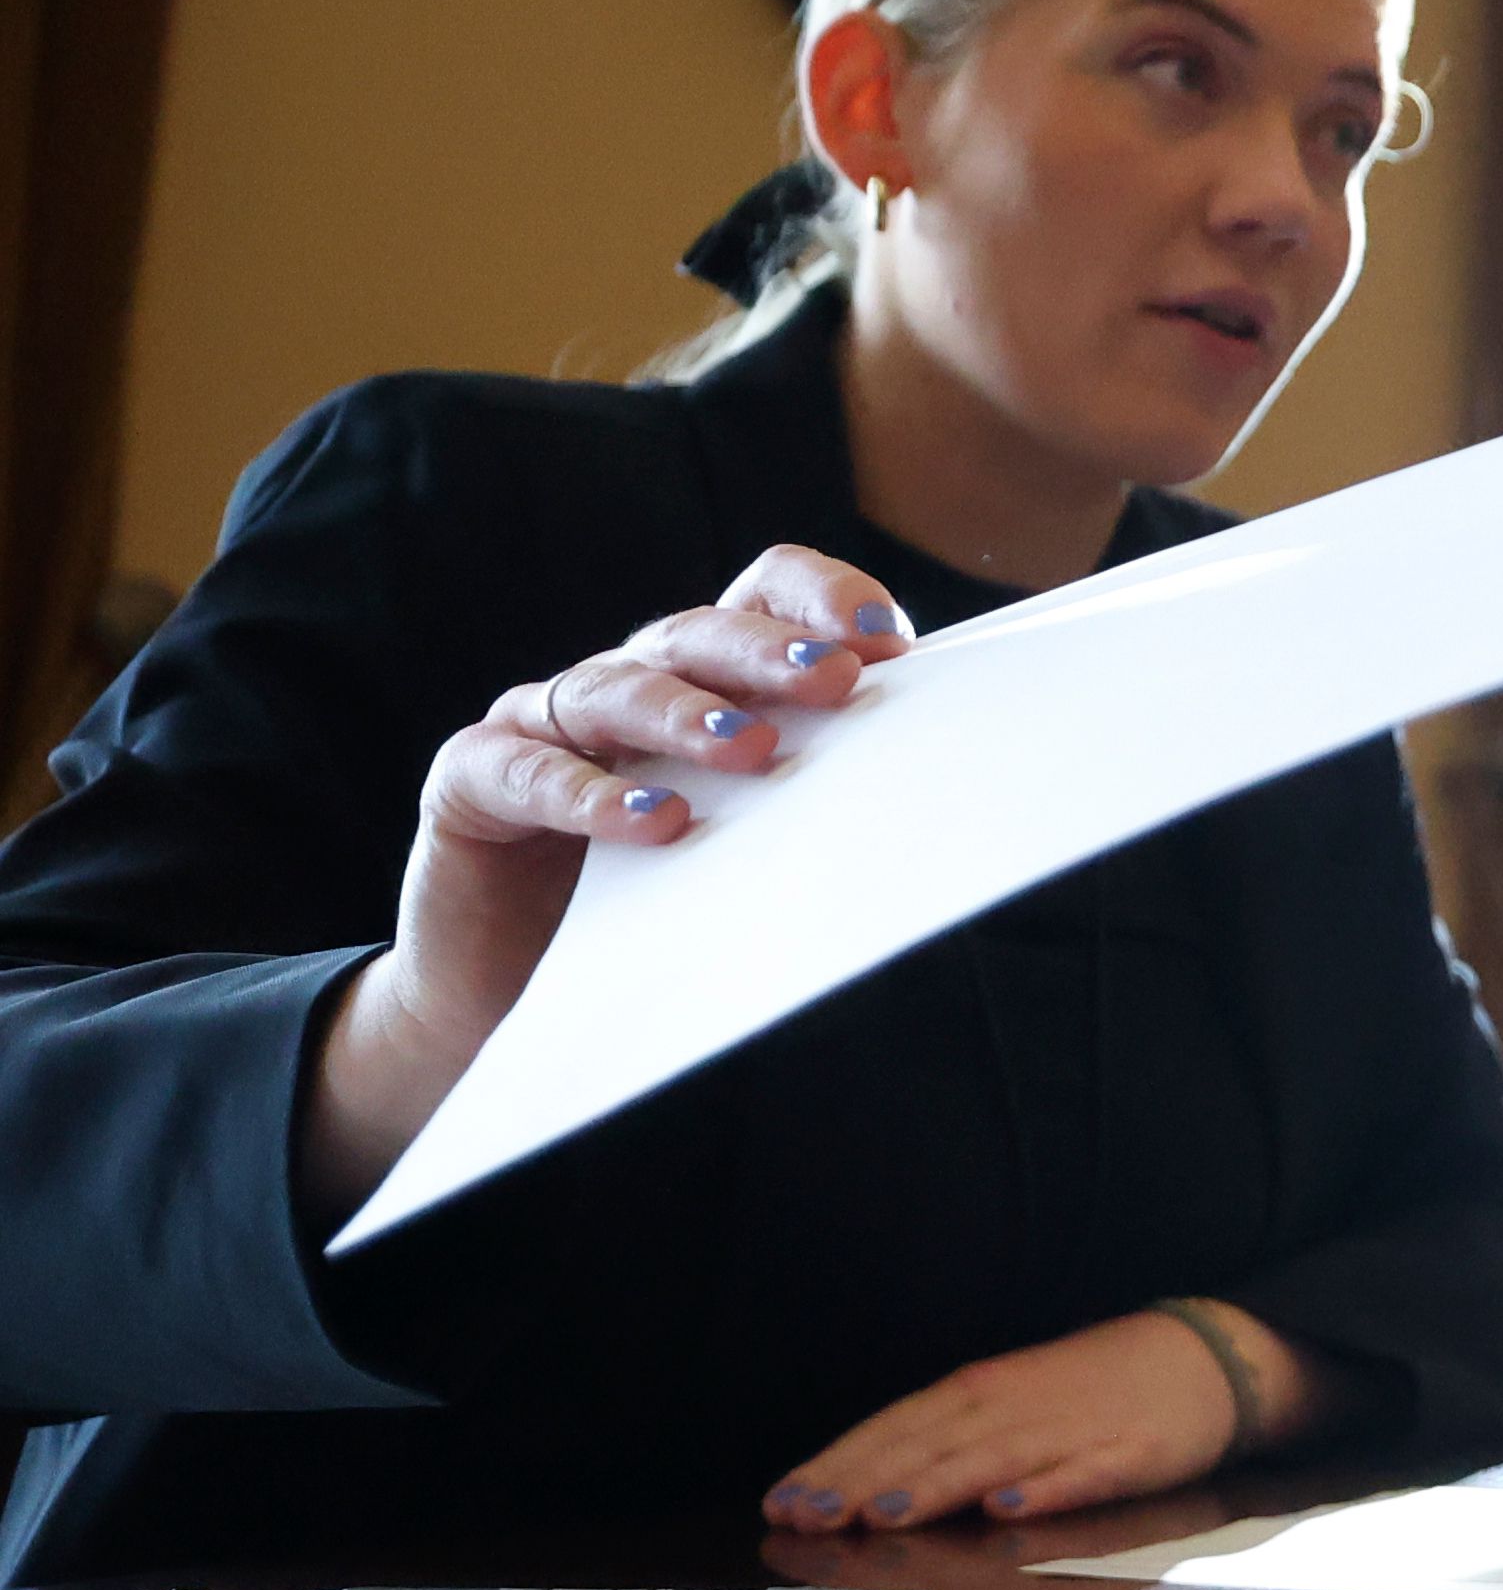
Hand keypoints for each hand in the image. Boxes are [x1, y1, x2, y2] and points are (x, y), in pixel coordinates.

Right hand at [299, 545, 914, 1218]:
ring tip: (752, 750)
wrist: (516, 998)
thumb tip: (946, 774)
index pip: (761, 591)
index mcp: (701, 674)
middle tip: (835, 682)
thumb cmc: (657, 906)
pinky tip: (651, 821)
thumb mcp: (751, 840)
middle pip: (697, 634)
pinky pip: (523, 770)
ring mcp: (541, 723)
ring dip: (688, 715)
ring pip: (616, 689)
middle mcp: (625, 680)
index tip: (893, 646)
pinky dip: (587, 793)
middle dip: (769, 653)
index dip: (823, 598)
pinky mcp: (470, 781)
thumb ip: (819, 790)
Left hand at [762, 1299, 1327, 1532]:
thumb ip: (945, 1441)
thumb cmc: (1092, 1387)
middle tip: (805, 1519)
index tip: (780, 1503)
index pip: (893, 1429)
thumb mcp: (1009, 1401)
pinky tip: (1010, 1507)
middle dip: (862, 1484)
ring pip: (988, 1461)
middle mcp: (1013, 1407)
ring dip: (933, 1487)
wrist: (1203, 1357)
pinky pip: (1081, 1475)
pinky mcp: (1129, 1454)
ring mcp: (1070, 1431)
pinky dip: (1044, 1489)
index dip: (836, 1466)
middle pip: (926, 1448)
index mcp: (979, 1393)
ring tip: (883, 1516)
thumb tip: (861, 1486)